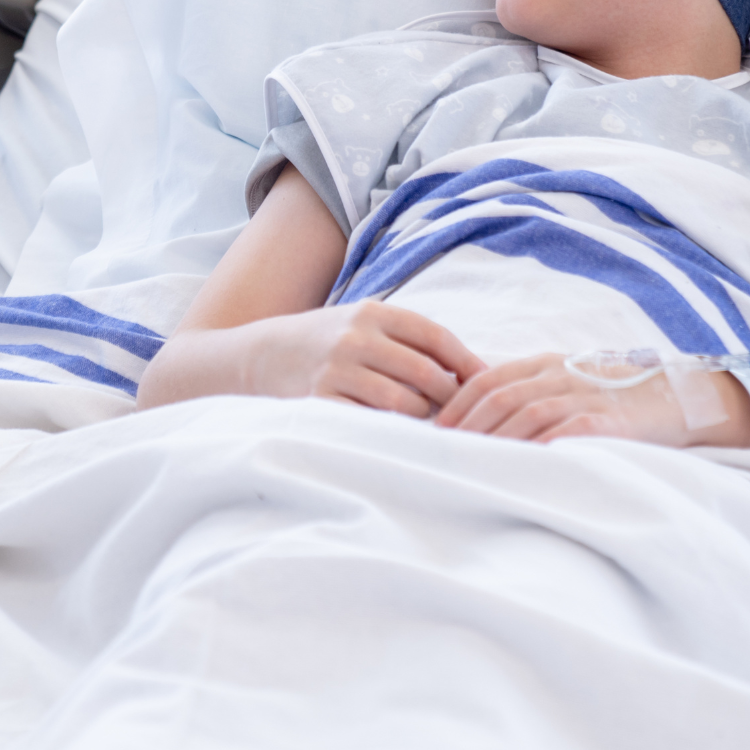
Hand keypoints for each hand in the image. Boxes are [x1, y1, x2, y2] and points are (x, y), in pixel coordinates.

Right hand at [235, 301, 485, 417]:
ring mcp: (337, 370)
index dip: (467, 361)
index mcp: (373, 313)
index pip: (435, 335)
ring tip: (434, 427)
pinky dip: (393, 433)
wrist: (262, 354)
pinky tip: (402, 437)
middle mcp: (356, 337)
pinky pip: (370, 422)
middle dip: (451, 397)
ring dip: (424, 419)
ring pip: (402, 402)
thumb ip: (407, 339)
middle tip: (465, 415)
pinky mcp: (321, 401)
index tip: (488, 382)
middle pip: (425, 372)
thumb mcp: (362, 323)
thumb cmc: (327, 341)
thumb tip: (467, 369)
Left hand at [435, 353, 744, 446]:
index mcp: (547, 363)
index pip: (490, 378)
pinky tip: (520, 464)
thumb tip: (486, 419)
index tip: (438, 426)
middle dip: (469, 423)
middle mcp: (561, 374)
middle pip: (502, 395)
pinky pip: (566, 432)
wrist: (680, 397)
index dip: (460, 401)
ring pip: (528, 413)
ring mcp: (585, 395)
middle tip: (445, 449)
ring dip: (495, 438)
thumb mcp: (570, 383)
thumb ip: (534, 392)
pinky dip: (540, 447)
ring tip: (471, 460)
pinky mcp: (608, 421)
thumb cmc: (617, 398)